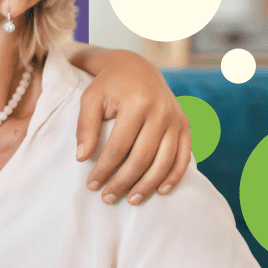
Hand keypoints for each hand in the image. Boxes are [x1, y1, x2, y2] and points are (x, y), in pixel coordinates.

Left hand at [74, 49, 191, 205]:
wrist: (137, 67)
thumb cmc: (109, 85)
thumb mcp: (90, 98)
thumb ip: (85, 126)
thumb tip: (82, 158)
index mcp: (137, 103)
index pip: (118, 147)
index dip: (104, 169)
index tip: (91, 185)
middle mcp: (162, 111)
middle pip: (142, 158)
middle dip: (124, 182)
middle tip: (107, 198)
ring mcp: (176, 119)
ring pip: (164, 161)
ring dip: (148, 185)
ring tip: (131, 200)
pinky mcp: (185, 125)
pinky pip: (184, 157)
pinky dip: (173, 176)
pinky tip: (160, 190)